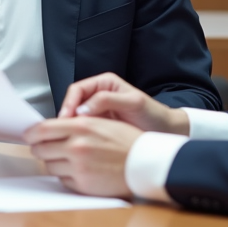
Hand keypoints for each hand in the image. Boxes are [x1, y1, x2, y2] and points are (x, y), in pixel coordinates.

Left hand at [24, 116, 143, 196]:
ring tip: (67, 159)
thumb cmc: (127, 141)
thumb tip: (52, 127)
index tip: (29, 135)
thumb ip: (76, 123)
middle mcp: (76, 146)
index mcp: (81, 126)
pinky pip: (62, 180)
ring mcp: (78, 167)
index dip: (31, 133)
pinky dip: (66, 176)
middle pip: (41, 149)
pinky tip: (78, 171)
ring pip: (49, 166)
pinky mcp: (82, 185)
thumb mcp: (101, 122)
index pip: (42, 129)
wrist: (145, 163)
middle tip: (44, 148)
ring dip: (54, 162)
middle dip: (40, 148)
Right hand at [58, 72, 187, 134]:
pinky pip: (83, 128)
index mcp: (104, 84)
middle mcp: (98, 95)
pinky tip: (79, 143)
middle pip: (73, 102)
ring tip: (68, 138)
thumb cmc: (153, 114)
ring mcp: (98, 111)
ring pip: (76, 117)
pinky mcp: (100, 126)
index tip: (65, 118)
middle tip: (62, 130)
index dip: (69, 103)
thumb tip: (82, 109)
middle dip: (66, 116)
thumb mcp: (133, 103)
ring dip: (71, 126)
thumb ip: (108, 101)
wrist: (165, 131)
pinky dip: (78, 134)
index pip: (77, 89)